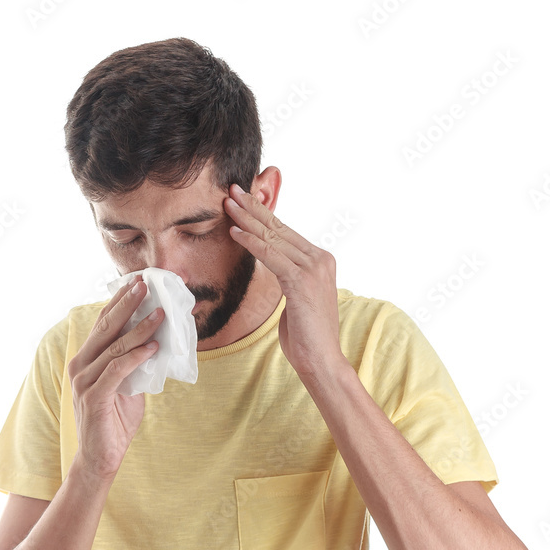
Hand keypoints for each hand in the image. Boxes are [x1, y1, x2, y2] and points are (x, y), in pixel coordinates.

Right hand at [67, 275, 165, 480]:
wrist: (101, 458)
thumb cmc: (114, 420)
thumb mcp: (128, 385)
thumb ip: (135, 363)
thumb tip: (157, 340)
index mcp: (86, 359)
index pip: (102, 323)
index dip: (118, 301)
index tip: (137, 282)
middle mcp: (80, 365)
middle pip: (105, 327)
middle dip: (127, 304)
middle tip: (145, 285)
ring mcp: (84, 381)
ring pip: (114, 347)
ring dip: (139, 329)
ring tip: (160, 315)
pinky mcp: (93, 397)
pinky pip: (117, 371)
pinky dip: (135, 357)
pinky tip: (152, 347)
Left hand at [224, 183, 343, 378]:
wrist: (321, 359)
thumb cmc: (305, 333)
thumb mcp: (296, 296)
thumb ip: (288, 275)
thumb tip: (272, 262)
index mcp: (320, 260)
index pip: (286, 231)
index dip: (263, 213)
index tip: (243, 200)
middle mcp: (320, 259)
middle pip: (279, 228)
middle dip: (253, 208)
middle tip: (232, 190)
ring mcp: (313, 269)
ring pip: (273, 238)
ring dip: (247, 219)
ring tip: (228, 204)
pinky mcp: (301, 281)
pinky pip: (270, 256)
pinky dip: (251, 243)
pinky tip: (235, 232)